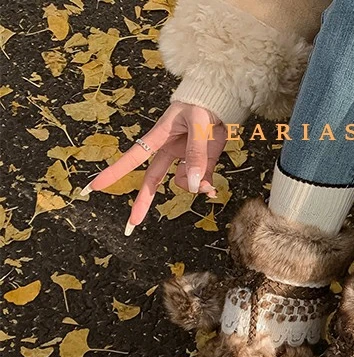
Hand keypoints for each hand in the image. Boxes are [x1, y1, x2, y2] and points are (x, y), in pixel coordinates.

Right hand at [84, 102, 226, 234]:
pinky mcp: (202, 164)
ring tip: (208, 171)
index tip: (96, 186)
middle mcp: (169, 152)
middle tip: (132, 223)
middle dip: (142, 202)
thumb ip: (196, 154)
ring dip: (194, 184)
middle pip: (152, 181)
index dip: (115, 172)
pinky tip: (212, 189)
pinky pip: (200, 183)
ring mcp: (186, 160)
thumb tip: (194, 185)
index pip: (133, 158)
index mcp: (159, 138)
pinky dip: (206, 187)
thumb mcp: (198, 125)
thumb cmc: (202, 105)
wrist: (221, 101)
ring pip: (183, 183)